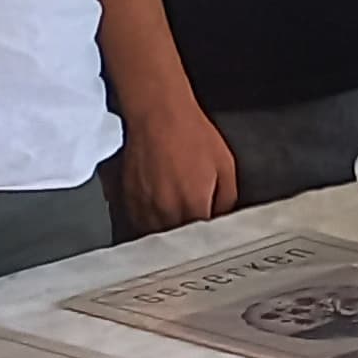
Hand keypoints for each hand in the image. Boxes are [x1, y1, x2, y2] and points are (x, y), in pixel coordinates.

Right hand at [121, 111, 244, 231]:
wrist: (159, 115)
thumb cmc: (191, 134)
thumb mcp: (225, 165)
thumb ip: (227, 198)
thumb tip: (223, 216)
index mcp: (194, 204)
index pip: (203, 240)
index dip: (210, 239)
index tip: (213, 235)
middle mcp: (167, 211)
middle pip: (180, 242)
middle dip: (190, 237)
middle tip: (196, 225)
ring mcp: (145, 207)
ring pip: (158, 235)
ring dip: (169, 231)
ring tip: (177, 216)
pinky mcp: (129, 199)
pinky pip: (141, 223)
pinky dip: (151, 222)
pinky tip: (160, 209)